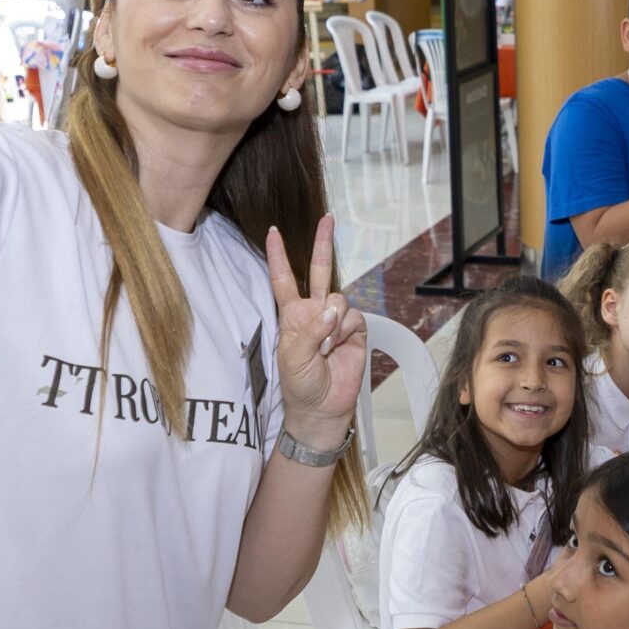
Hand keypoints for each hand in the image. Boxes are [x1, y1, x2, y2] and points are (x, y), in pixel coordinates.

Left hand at [267, 217, 362, 444]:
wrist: (322, 408)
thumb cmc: (300, 384)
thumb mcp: (292, 357)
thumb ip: (310, 331)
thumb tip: (331, 311)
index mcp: (292, 315)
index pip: (284, 279)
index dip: (278, 256)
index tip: (273, 232)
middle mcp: (314, 312)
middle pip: (320, 271)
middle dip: (323, 244)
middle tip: (328, 220)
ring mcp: (335, 321)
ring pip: (339, 299)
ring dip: (332, 322)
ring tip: (324, 348)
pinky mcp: (355, 332)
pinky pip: (353, 318)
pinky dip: (344, 331)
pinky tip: (337, 348)